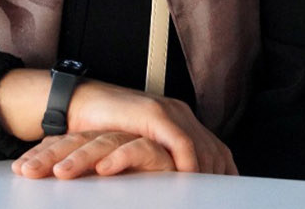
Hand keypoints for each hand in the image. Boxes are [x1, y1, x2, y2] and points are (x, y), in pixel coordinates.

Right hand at [0, 70, 236, 174]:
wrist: (80, 105)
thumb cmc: (106, 130)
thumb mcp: (142, 148)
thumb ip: (162, 160)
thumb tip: (176, 185)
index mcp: (182, 120)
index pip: (216, 150)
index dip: (224, 175)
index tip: (224, 196)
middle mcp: (181, 113)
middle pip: (214, 150)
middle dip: (218, 179)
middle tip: (214, 201)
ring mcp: (170, 111)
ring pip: (202, 147)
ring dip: (207, 174)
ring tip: (204, 197)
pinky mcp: (155, 113)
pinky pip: (181, 142)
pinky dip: (189, 162)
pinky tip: (188, 179)